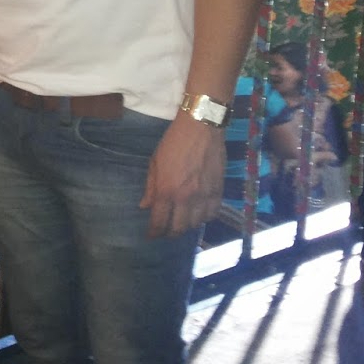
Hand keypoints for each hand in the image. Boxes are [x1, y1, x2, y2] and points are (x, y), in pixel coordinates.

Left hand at [139, 116, 224, 237]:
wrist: (201, 127)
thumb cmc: (173, 142)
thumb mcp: (155, 162)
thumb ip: (151, 187)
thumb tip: (144, 206)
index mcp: (166, 190)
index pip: (159, 222)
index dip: (154, 233)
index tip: (151, 235)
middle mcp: (185, 198)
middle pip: (179, 228)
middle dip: (170, 233)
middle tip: (166, 230)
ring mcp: (204, 196)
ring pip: (197, 224)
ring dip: (188, 226)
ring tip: (182, 221)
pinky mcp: (218, 191)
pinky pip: (213, 213)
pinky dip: (205, 218)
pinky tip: (199, 214)